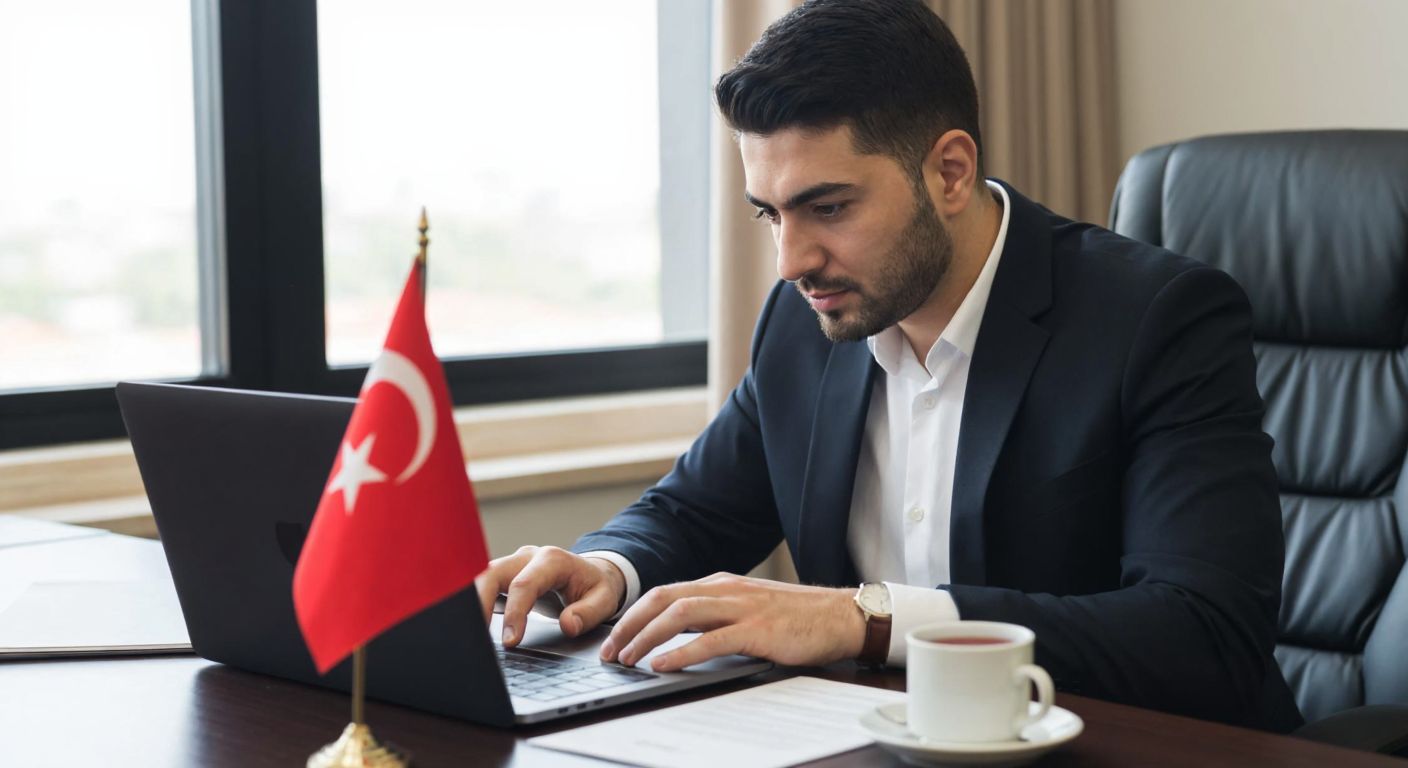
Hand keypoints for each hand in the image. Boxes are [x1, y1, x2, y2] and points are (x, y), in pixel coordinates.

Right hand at [474, 545, 625, 647]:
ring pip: (482, 576)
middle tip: (476, 635)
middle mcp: (528, 557)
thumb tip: (567, 625)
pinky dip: (475, 602)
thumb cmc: (596, 585)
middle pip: (493, 573)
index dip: (515, 613)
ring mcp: (514, 563)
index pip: (524, 584)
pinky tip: (472, 625)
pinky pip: (484, 584)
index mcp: (552, 560)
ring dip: (472, 602)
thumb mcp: (604, 599)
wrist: (592, 572)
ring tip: (470, 632)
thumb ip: (588, 613)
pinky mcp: (506, 574)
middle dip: (479, 602)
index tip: (511, 641)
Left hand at [599, 573, 865, 671]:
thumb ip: (717, 617)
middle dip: (629, 625)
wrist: (842, 616)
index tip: (614, 638)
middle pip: (663, 599)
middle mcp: (726, 589)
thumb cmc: (798, 618)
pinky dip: (681, 652)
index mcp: (721, 584)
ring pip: (680, 614)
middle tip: (609, 651)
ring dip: (647, 637)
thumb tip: (679, 637)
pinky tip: (663, 665)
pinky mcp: (757, 629)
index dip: (634, 615)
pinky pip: (710, 639)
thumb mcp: (749, 609)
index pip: (665, 594)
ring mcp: (741, 607)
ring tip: (629, 659)